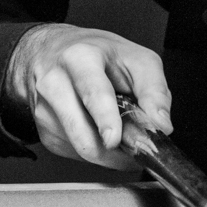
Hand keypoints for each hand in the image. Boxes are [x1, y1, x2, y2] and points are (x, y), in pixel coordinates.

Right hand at [6, 23, 171, 170]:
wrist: (53, 52)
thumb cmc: (97, 54)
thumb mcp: (136, 58)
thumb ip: (154, 90)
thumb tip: (161, 125)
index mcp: (80, 58)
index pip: (92, 93)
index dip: (106, 119)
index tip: (114, 138)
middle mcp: (55, 83)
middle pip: (81, 134)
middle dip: (113, 152)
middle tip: (135, 149)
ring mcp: (45, 110)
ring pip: (82, 150)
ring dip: (109, 153)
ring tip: (119, 132)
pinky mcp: (45, 132)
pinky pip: (77, 155)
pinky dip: (96, 150)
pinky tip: (98, 129)